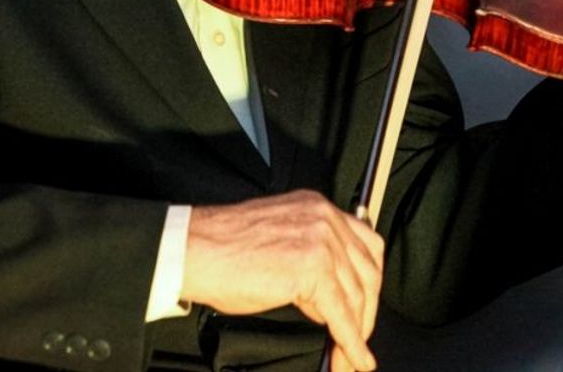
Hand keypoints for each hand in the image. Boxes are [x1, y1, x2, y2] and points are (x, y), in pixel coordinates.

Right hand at [181, 190, 383, 371]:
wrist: (193, 250)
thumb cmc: (222, 249)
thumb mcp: (278, 239)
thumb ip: (309, 254)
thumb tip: (330, 295)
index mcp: (317, 207)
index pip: (365, 244)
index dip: (369, 282)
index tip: (365, 307)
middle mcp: (324, 217)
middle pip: (367, 271)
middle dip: (367, 312)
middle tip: (359, 340)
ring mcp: (321, 240)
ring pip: (357, 296)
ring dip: (357, 333)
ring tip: (348, 358)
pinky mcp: (313, 268)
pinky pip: (342, 314)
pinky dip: (350, 342)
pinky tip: (353, 359)